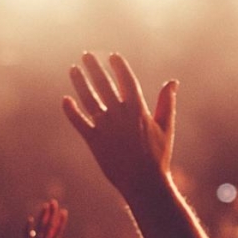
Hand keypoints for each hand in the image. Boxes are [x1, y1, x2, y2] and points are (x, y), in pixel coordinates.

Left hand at [62, 52, 176, 200]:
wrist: (144, 182)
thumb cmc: (158, 156)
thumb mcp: (166, 127)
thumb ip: (167, 102)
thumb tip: (172, 81)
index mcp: (138, 109)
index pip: (126, 80)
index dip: (119, 67)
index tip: (112, 56)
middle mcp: (119, 114)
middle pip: (104, 84)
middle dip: (95, 68)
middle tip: (87, 55)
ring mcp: (105, 127)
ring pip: (88, 99)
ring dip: (80, 83)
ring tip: (73, 69)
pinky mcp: (94, 140)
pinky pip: (79, 122)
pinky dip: (71, 111)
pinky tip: (65, 99)